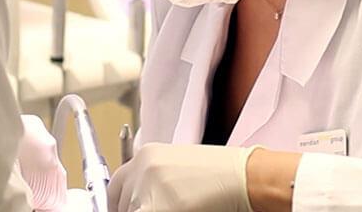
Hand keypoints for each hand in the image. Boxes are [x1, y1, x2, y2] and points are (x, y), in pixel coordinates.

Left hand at [107, 143, 257, 211]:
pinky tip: (176, 210)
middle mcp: (142, 167)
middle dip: (133, 211)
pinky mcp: (157, 207)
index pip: (115, 187)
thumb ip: (153, 183)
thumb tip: (137, 202)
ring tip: (178, 208)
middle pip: (121, 203)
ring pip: (131, 211)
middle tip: (156, 211)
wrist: (245, 178)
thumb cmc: (221, 176)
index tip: (126, 211)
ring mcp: (148, 187)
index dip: (121, 206)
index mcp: (146, 155)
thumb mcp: (178, 171)